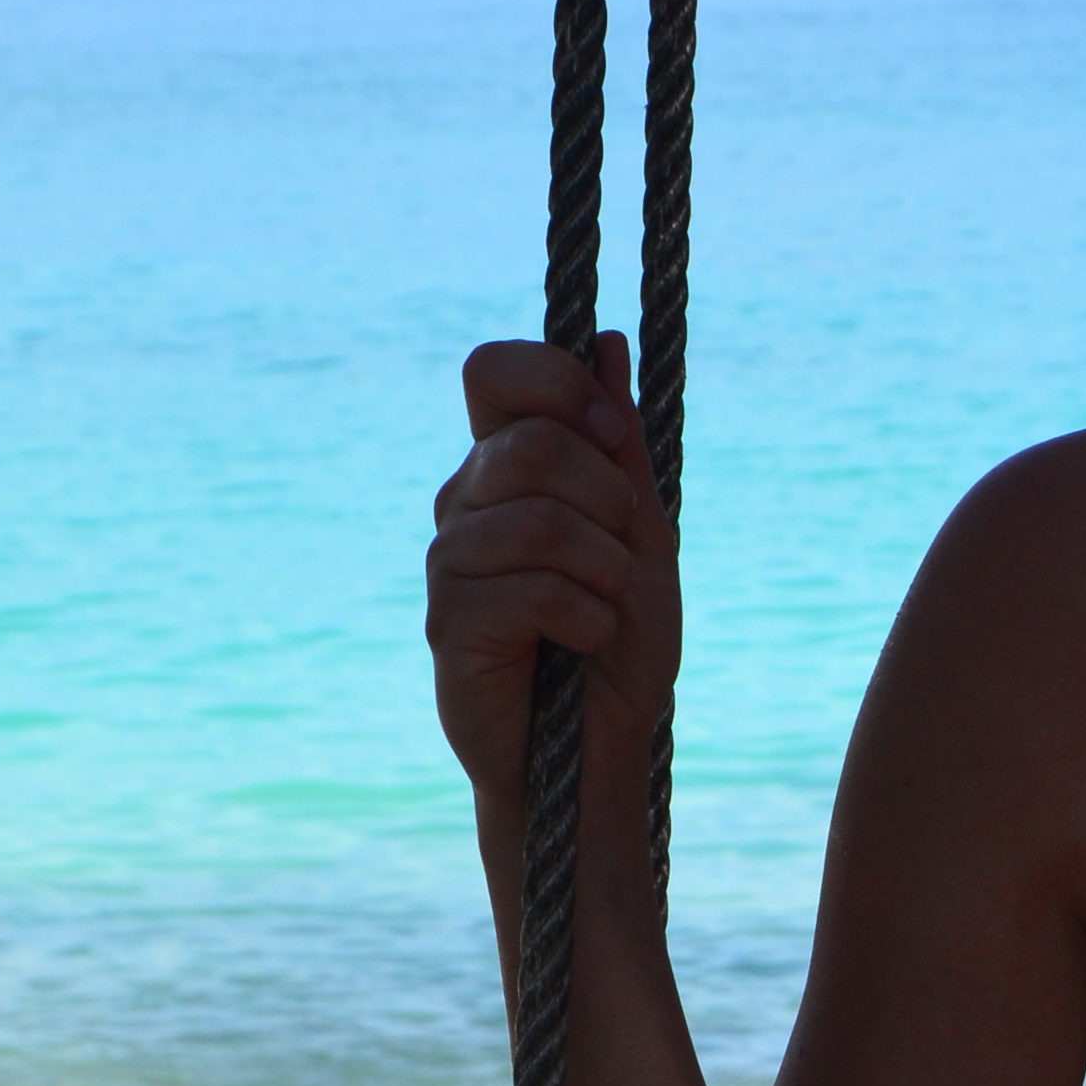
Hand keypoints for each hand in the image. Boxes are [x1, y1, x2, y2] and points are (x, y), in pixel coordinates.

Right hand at [426, 329, 678, 812]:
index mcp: (507, 462)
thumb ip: (618, 443)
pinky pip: (531, 587)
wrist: (597, 743)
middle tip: (622, 557)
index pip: (493, 371)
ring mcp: (448, 558)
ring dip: (605, 568)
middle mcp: (465, 499)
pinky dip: (587, 615)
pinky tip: (583, 640)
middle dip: (607, 499)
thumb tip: (604, 342)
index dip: (555, 386)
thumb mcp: (639, 529)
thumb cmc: (618, 636)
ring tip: (606, 607)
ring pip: (538, 519)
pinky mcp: (445, 621)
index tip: (613, 436)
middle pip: (529, 444)